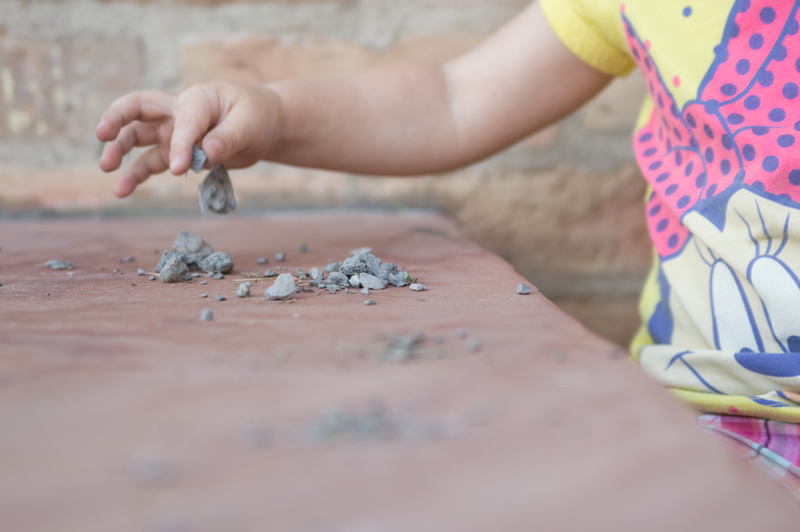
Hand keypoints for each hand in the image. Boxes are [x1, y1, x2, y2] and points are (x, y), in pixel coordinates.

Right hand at [96, 82, 282, 197]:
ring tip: (106, 169)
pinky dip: (136, 175)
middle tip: (102, 136)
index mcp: (198, 99)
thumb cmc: (256, 115)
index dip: (180, 145)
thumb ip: (227, 138)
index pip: (183, 122)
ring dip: (120, 151)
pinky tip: (121, 190)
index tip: (180, 168)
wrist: (265, 125)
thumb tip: (208, 153)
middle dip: (118, 119)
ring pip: (139, 138)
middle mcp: (178, 112)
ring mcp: (174, 132)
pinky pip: (152, 162)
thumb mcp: (249, 123)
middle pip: (138, 109)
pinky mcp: (177, 152)